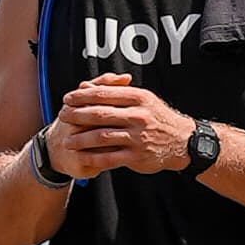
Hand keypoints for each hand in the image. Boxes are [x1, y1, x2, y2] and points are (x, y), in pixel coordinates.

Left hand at [46, 72, 195, 177]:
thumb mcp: (142, 99)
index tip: (67, 98)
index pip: (104, 94)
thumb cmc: (157, 117)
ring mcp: (138, 137)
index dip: (82, 96)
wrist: (182, 141)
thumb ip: (114, 92)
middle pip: (100, 114)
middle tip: (62, 116)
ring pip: (102, 136)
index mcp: (139, 98)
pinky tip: (82, 157)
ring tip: (68, 140)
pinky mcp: (137, 156)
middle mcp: (138, 116)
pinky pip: (109, 157)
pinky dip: (93, 157)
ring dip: (81, 139)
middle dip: (77, 115)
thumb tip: (84, 86)